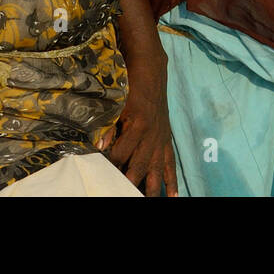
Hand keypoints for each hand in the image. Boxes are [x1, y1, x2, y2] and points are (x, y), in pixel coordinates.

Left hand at [101, 63, 177, 196]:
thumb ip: (108, 127)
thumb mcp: (117, 104)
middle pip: (140, 165)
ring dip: (153, 188)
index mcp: (137, 125)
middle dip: (131, 183)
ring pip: (157, 169)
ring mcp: (161, 139)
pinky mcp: (167, 140)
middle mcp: (152, 135)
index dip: (110, 166)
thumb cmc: (130, 87)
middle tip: (124, 194)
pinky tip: (174, 195)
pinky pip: (170, 164)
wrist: (150, 72)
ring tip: (150, 201)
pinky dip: (172, 180)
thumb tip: (99, 148)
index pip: (120, 154)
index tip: (102, 177)